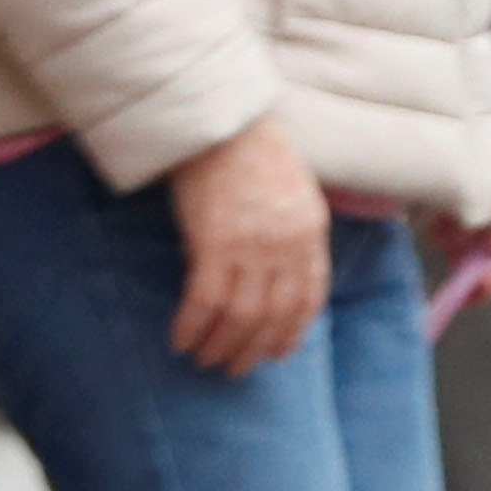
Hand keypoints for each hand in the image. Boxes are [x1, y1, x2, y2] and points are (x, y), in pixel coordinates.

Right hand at [162, 113, 332, 375]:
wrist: (220, 120)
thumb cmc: (251, 150)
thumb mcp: (293, 190)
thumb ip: (292, 231)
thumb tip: (277, 271)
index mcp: (310, 232)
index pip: (308, 297)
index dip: (292, 331)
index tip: (276, 353)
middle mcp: (286, 246)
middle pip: (273, 316)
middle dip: (252, 350)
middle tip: (233, 369)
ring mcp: (252, 247)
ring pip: (240, 317)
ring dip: (220, 345)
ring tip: (204, 359)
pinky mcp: (214, 244)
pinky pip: (205, 302)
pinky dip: (192, 327)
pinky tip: (180, 341)